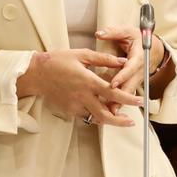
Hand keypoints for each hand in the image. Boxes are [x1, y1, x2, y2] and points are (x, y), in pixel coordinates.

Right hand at [16, 49, 141, 126]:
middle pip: (105, 114)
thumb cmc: (58, 61)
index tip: (139, 101)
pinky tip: (101, 112)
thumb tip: (121, 61)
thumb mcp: (81, 54)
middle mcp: (82, 96)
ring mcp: (75, 105)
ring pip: (96, 119)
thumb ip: (103, 59)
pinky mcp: (69, 111)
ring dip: (109, 120)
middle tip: (131, 121)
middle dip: (120, 120)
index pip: (112, 93)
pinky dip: (95, 116)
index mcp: (88, 80)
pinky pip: (85, 116)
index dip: (127, 98)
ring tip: (119, 118)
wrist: (37, 74)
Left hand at [96, 25, 164, 114]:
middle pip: (131, 86)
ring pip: (129, 93)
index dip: (122, 76)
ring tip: (109, 114)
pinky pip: (127, 94)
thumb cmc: (138, 39)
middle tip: (111, 107)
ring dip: (120, 103)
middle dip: (121, 98)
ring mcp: (137, 79)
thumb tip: (99, 33)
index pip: (131, 68)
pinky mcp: (134, 83)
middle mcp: (139, 70)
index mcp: (138, 57)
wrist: (153, 48)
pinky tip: (110, 111)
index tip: (113, 84)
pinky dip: (120, 103)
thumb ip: (113, 32)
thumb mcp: (127, 32)